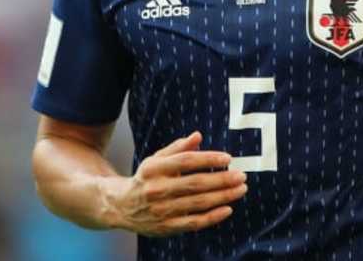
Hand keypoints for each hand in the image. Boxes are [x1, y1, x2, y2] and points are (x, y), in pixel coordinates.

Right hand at [104, 131, 247, 236]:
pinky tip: (228, 209)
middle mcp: (157, 189)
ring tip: (240, 189)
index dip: (208, 159)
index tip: (228, 158)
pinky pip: (194, 222)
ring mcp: (161, 210)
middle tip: (241, 175)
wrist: (121, 206)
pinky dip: (213, 217)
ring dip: (223, 196)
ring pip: (198, 203)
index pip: (186, 161)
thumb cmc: (146, 179)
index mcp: (154, 168)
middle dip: (222, 179)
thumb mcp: (156, 159)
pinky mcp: (166, 226)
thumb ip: (177, 148)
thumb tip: (198, 136)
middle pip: (195, 183)